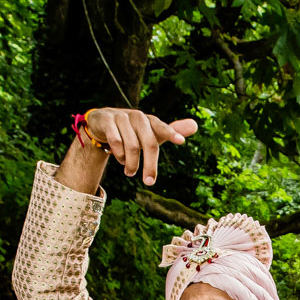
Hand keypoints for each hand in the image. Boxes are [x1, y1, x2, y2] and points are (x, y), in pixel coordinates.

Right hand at [80, 108, 198, 185]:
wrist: (103, 122)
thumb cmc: (133, 131)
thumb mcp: (152, 133)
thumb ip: (171, 131)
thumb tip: (195, 125)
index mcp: (150, 121)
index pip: (162, 127)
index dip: (172, 133)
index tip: (181, 142)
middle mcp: (138, 117)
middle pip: (149, 143)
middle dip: (150, 166)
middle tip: (149, 182)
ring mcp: (121, 117)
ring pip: (132, 146)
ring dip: (132, 164)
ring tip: (130, 172)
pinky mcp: (107, 120)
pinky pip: (116, 142)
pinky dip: (119, 155)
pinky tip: (120, 160)